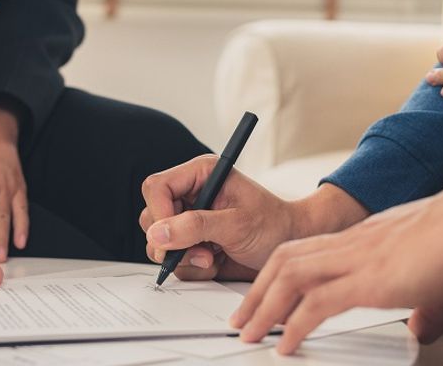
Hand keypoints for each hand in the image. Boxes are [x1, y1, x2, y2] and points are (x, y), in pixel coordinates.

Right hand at [140, 156, 367, 280]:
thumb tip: (157, 233)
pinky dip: (193, 267)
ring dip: (184, 257)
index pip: (157, 187)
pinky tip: (216, 261)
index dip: (159, 213)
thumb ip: (196, 226)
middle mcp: (191, 195)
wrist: (291, 245)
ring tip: (213, 257)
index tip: (170, 237)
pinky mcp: (192, 242)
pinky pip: (174, 259)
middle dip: (173, 241)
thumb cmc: (273, 225)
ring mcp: (189, 220)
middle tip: (202, 252)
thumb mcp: (237, 224)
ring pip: (159, 242)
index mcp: (201, 175)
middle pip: (152, 217)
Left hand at [231, 184, 442, 354]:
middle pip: (288, 258)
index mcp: (370, 237)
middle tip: (243, 316)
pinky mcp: (371, 279)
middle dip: (259, 289)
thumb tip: (422, 327)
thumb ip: (428, 303)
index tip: (270, 295)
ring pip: (291, 275)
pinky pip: (317, 304)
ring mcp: (361, 257)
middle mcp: (357, 242)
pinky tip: (286, 346)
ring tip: (250, 332)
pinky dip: (294, 326)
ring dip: (265, 306)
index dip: (284, 272)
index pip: (313, 250)